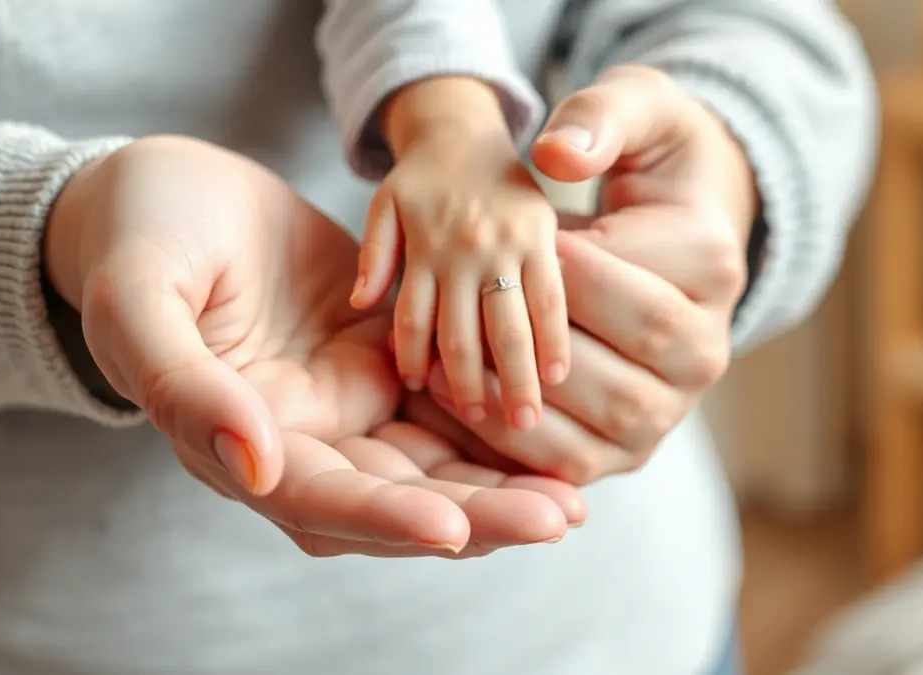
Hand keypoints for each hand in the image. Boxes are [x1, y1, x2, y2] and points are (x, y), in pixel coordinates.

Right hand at [44, 136, 572, 554]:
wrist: (170, 191)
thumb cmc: (137, 238)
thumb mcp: (140, 302)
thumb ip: (184, 384)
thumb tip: (254, 461)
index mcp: (234, 443)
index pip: (316, 501)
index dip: (382, 519)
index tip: (451, 527)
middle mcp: (297, 441)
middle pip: (392, 501)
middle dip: (473, 516)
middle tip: (555, 518)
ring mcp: (341, 403)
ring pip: (428, 463)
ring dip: (495, 483)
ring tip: (572, 496)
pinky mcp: (376, 360)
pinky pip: (442, 401)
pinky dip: (491, 422)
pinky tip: (547, 428)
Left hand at [350, 124, 568, 431]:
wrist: (468, 130)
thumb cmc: (422, 178)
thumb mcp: (384, 204)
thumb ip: (373, 254)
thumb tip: (361, 302)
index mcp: (424, 248)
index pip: (414, 318)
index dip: (415, 359)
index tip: (420, 393)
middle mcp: (464, 252)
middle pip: (465, 333)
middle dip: (471, 386)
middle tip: (481, 425)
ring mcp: (507, 246)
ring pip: (511, 323)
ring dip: (517, 376)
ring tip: (524, 420)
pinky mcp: (542, 238)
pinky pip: (552, 295)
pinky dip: (556, 336)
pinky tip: (561, 373)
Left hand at [405, 64, 754, 483]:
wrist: (671, 226)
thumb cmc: (645, 164)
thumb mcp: (638, 110)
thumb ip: (602, 119)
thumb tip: (557, 155)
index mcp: (714, 264)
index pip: (637, 279)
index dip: (570, 269)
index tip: (514, 247)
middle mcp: (705, 347)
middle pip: (630, 356)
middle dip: (544, 336)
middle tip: (470, 312)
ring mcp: (671, 405)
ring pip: (607, 417)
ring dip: (525, 396)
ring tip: (449, 365)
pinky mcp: (629, 443)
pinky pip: (577, 458)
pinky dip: (516, 442)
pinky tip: (459, 402)